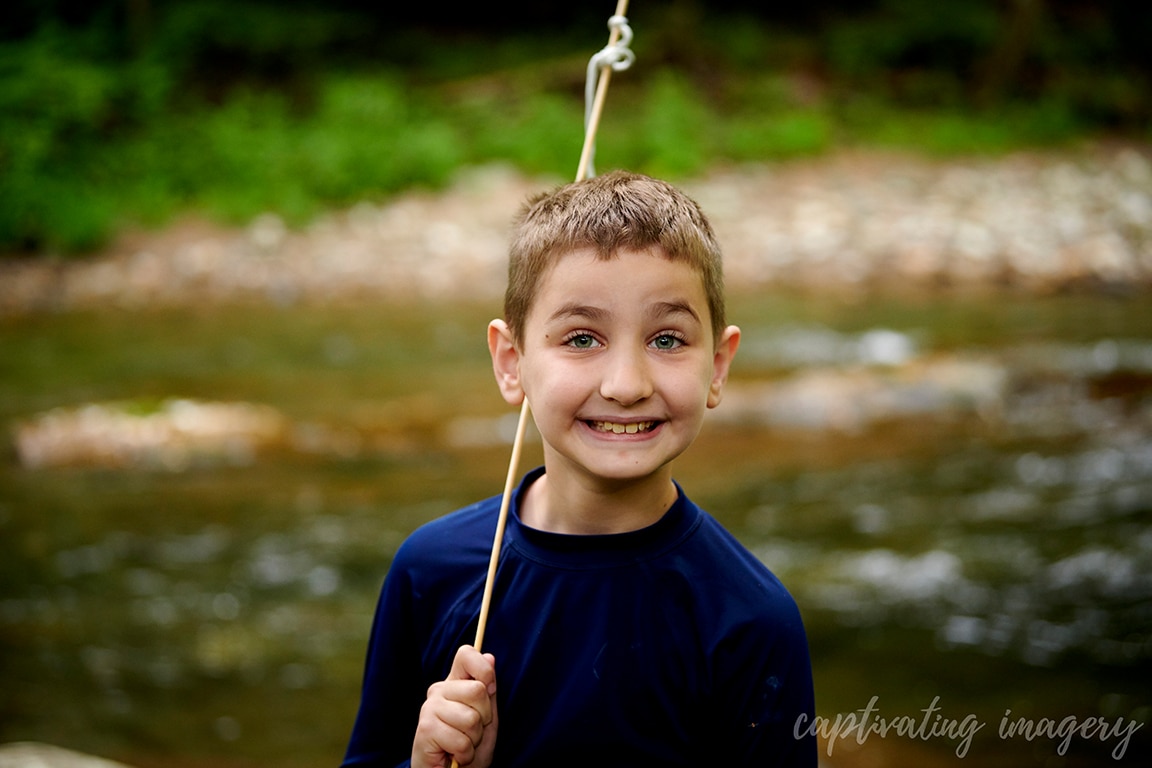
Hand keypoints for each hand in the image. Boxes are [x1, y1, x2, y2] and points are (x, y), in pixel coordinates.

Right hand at [412, 645, 497, 767]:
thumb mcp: (485, 717)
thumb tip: (489, 657)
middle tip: (473, 731)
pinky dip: (464, 753)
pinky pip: (461, 740)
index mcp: (454, 683)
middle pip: (477, 690)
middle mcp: (439, 690)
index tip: (490, 689)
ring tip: (462, 744)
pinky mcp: (425, 729)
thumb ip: (487, 689)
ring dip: (473, 739)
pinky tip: (454, 754)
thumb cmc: (467, 747)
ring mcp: (430, 708)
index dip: (484, 670)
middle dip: (484, 717)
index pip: (466, 654)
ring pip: (471, 718)